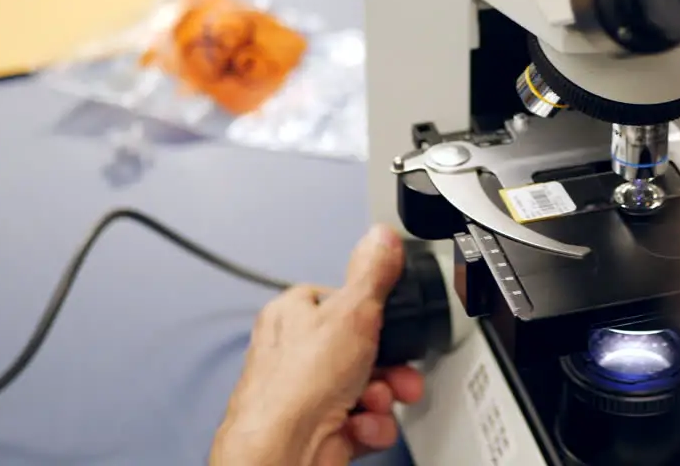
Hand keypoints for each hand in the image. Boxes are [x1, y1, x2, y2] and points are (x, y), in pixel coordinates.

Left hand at [210, 226, 425, 465]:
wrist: (281, 452)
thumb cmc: (295, 385)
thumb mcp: (351, 312)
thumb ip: (372, 273)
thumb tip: (381, 235)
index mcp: (293, 315)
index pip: (340, 300)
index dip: (372, 314)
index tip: (390, 323)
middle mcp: (295, 354)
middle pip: (362, 349)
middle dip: (389, 366)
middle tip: (399, 372)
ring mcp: (308, 394)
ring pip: (367, 387)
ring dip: (383, 398)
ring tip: (376, 402)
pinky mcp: (320, 429)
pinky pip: (361, 420)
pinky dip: (370, 425)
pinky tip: (362, 426)